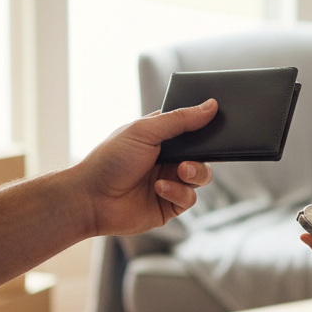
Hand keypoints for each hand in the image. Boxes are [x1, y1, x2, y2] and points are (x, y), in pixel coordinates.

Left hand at [75, 100, 216, 237]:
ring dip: (195, 172)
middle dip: (206, 153)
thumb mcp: (145, 131)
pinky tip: (159, 189)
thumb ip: (179, 119)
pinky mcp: (169, 206)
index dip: (205, 125)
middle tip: (202, 151)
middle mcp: (167, 158)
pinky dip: (178, 192)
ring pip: (201, 176)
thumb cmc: (111, 159)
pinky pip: (189, 198)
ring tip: (180, 171)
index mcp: (161, 136)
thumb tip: (211, 106)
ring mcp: (169, 182)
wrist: (91, 198)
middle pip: (202, 153)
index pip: (191, 127)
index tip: (219, 120)